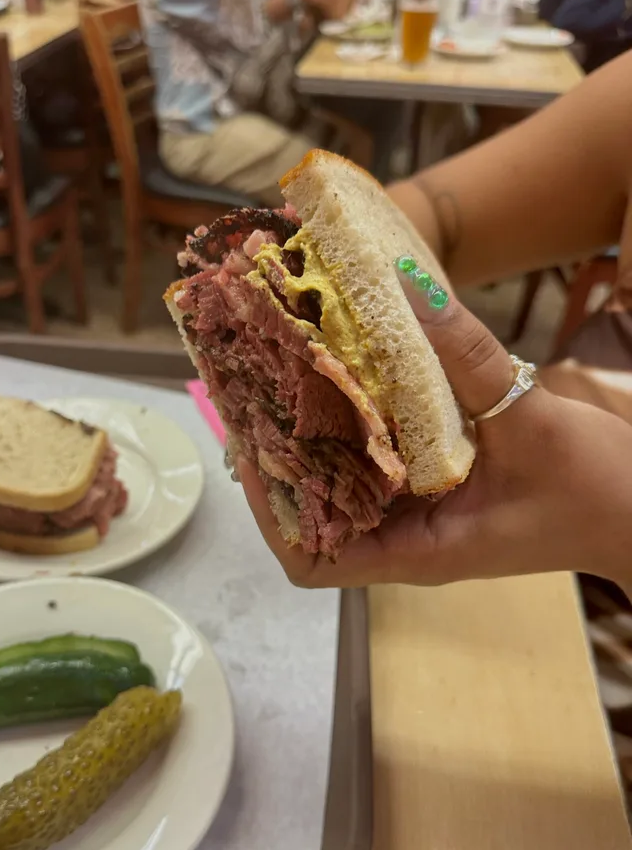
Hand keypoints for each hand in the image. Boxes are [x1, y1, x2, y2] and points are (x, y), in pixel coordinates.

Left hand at [238, 264, 631, 590]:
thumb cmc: (599, 491)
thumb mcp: (532, 422)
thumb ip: (470, 357)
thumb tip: (404, 287)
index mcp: (419, 550)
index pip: (313, 562)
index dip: (270, 516)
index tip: (253, 453)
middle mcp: (408, 540)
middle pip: (314, 518)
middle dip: (279, 464)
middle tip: (256, 394)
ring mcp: (422, 517)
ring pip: (343, 489)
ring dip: (313, 441)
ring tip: (286, 377)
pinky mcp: (440, 492)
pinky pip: (380, 466)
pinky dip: (358, 428)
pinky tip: (349, 377)